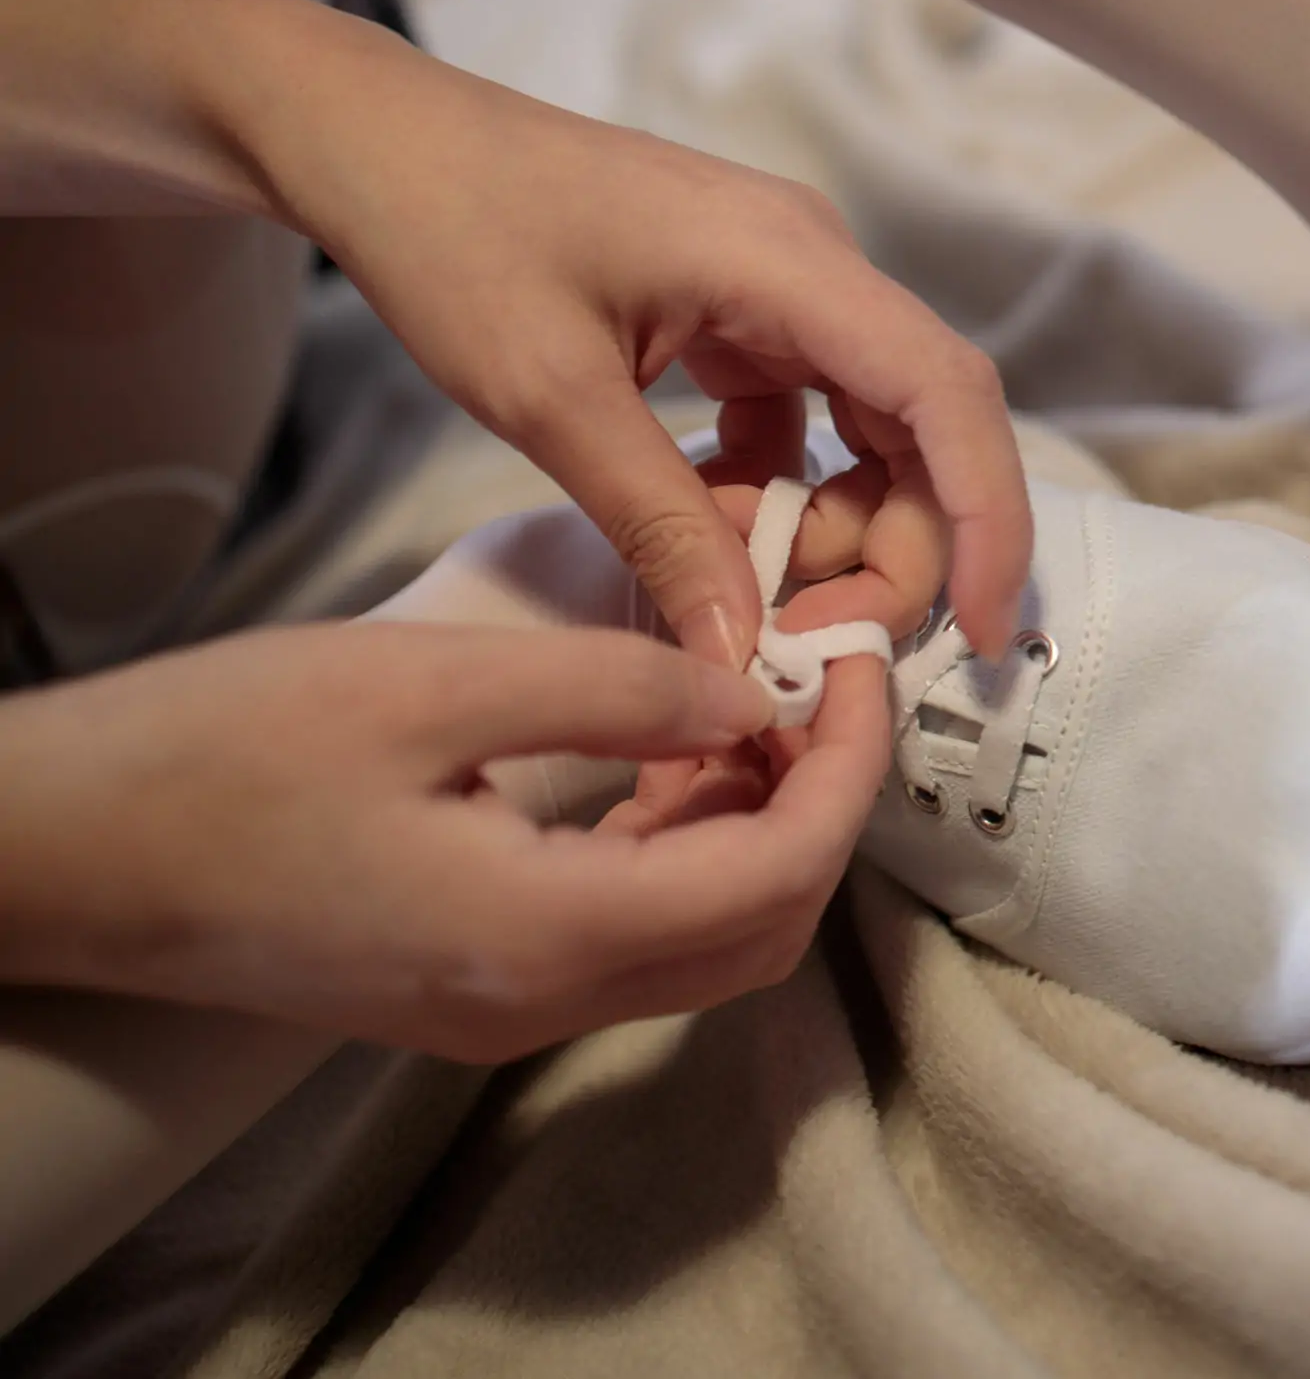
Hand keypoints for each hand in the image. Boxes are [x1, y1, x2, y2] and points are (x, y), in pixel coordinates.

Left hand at [0, 0, 1028, 668]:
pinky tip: (712, 537)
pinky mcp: (742, 309)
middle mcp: (814, 265)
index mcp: (789, 262)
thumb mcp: (549, 397)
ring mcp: (782, 285)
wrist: (372, 141)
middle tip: (831, 640)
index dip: (988, 515)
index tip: (987, 624)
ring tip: (762, 599)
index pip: (945, 393)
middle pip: (925, 422)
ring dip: (840, 524)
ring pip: (871, 428)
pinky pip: (804, 418)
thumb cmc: (451, 236)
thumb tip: (747, 656)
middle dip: (904, 543)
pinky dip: (780, 492)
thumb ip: (661, 525)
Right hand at [0, 620, 888, 1061]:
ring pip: (703, 943)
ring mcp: (502, 1009)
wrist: (61, 851)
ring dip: (756, 829)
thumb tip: (754, 699)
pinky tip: (668, 752)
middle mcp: (539, 1001)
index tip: (863, 666)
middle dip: (823, 808)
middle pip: (761, 932)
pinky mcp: (468, 987)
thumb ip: (614, 691)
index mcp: (542, 934)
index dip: (847, 773)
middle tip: (828, 682)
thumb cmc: (221, 752)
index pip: (774, 879)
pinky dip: (681, 850)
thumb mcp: (430, 684)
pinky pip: (628, 935)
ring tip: (754, 699)